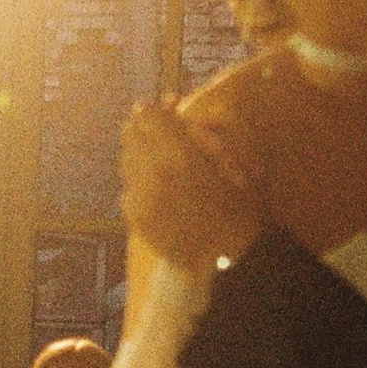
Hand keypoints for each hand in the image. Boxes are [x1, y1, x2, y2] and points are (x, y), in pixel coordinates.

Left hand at [120, 102, 262, 271]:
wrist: (223, 264)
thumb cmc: (239, 210)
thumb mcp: (234, 162)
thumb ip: (204, 129)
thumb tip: (173, 104)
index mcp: (179, 157)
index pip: (149, 116)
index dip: (160, 109)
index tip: (171, 107)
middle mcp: (150, 173)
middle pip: (132, 133)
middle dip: (148, 129)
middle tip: (167, 134)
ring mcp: (138, 197)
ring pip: (127, 158)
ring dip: (142, 153)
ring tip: (165, 162)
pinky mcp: (133, 215)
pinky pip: (128, 185)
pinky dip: (140, 181)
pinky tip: (162, 190)